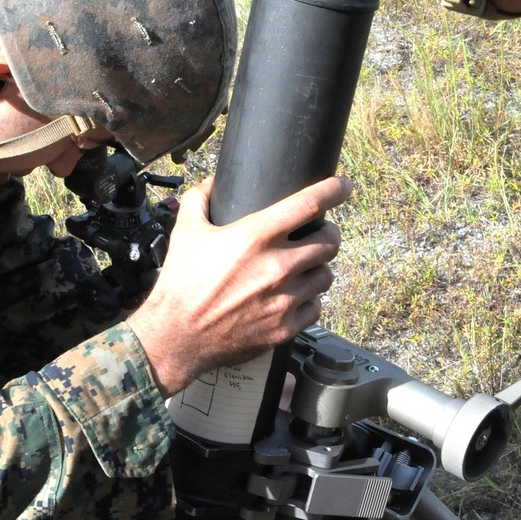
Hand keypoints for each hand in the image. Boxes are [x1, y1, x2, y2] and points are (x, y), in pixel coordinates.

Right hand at [129, 174, 350, 397]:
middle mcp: (277, 266)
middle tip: (319, 235)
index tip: (343, 187)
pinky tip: (295, 297)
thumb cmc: (181, 284)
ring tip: (305, 268)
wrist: (177, 336)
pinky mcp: (286, 327)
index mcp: (255, 236)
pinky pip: (316, 307)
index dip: (334, 190)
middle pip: (329, 241)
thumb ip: (198, 200)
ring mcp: (285, 299)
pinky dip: (309, 301)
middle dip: (328, 234)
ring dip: (319, 268)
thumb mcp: (185, 232)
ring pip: (326, 275)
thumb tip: (210, 183)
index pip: (309, 204)